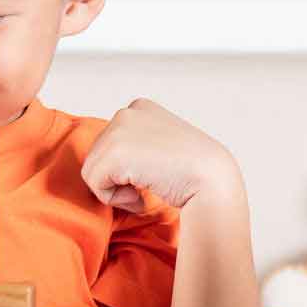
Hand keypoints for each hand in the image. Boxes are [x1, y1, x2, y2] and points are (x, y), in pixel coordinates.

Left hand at [82, 98, 240, 212]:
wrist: (213, 181)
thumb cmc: (194, 172)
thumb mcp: (162, 145)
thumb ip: (138, 145)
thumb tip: (113, 165)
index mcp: (140, 107)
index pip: (112, 145)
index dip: (130, 167)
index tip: (159, 169)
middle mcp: (127, 111)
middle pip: (99, 156)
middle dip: (121, 177)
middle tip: (155, 180)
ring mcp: (119, 129)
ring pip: (93, 171)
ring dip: (119, 189)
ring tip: (150, 184)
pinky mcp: (114, 152)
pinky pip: (96, 185)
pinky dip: (118, 199)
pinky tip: (144, 191)